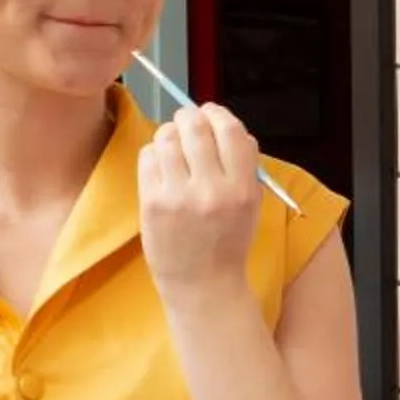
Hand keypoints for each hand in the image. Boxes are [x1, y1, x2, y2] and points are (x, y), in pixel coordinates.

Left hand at [138, 103, 263, 304]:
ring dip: (169, 133)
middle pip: (196, 127)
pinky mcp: (152, 203)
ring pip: (167, 138)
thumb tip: (226, 125)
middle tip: (186, 122)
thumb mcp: (251, 204)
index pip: (231, 131)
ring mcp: (179, 196)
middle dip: (189, 117)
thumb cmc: (227, 243)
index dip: (218, 114)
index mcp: (242, 187)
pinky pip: (148, 158)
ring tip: (172, 144)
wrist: (203, 285)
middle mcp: (212, 189)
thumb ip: (244, 165)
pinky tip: (161, 165)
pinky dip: (153, 153)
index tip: (211, 114)